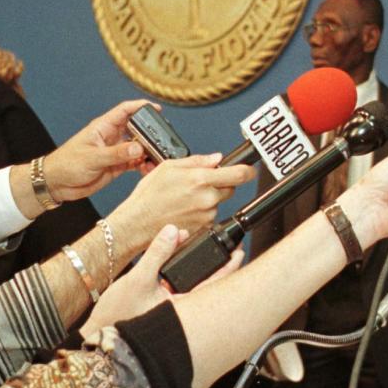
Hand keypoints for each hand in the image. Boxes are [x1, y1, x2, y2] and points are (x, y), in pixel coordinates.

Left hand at [45, 99, 154, 199]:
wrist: (57, 184)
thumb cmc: (67, 164)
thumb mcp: (92, 158)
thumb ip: (116, 153)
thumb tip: (139, 147)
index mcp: (103, 127)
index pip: (125, 111)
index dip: (140, 107)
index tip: (156, 109)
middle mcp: (111, 137)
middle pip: (136, 129)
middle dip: (150, 134)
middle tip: (162, 141)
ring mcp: (115, 151)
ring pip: (138, 147)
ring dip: (149, 153)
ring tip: (157, 159)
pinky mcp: (117, 166)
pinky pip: (135, 163)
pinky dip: (144, 165)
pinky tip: (149, 169)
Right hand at [82, 223, 243, 338]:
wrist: (97, 335)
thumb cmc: (116, 318)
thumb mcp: (138, 279)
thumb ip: (157, 253)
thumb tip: (173, 231)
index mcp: (184, 307)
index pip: (216, 284)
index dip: (229, 266)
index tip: (239, 250)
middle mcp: (183, 311)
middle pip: (209, 284)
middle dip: (217, 265)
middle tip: (229, 248)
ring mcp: (174, 310)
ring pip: (194, 285)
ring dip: (197, 266)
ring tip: (197, 247)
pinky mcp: (164, 309)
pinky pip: (180, 287)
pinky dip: (182, 272)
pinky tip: (176, 259)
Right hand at [108, 153, 254, 254]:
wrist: (138, 224)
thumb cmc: (148, 196)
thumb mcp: (168, 167)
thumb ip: (197, 161)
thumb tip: (216, 159)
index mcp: (200, 179)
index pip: (238, 174)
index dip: (248, 171)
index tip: (250, 169)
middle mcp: (207, 198)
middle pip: (230, 188)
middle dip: (221, 184)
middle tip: (200, 184)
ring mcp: (207, 215)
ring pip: (219, 202)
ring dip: (209, 199)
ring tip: (185, 199)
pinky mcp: (204, 228)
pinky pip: (210, 216)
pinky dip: (202, 212)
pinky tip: (185, 210)